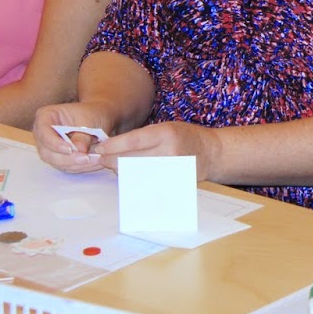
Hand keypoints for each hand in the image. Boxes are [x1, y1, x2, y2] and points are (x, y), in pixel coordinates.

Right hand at [32, 101, 117, 172]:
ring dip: (75, 164)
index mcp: (45, 116)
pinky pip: (65, 166)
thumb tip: (79, 149)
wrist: (97, 117)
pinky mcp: (58, 158)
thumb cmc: (91, 113)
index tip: (70, 149)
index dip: (54, 143)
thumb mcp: (89, 120)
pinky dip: (79, 167)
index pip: (43, 132)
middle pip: (47, 152)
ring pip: (56, 162)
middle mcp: (43, 133)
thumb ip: (82, 135)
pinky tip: (93, 164)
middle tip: (85, 158)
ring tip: (94, 161)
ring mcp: (49, 148)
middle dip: (67, 158)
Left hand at [91, 121, 222, 179]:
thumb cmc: (186, 137)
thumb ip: (142, 137)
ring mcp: (173, 170)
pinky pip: (148, 186)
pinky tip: (132, 177)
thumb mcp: (165, 128)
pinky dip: (136, 182)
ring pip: (137, 175)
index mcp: (166, 133)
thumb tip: (113, 147)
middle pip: (132, 160)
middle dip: (113, 161)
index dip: (113, 146)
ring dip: (122, 172)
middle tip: (103, 160)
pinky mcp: (175, 184)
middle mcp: (170, 151)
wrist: (212, 152)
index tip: (100, 148)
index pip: (133, 141)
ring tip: (118, 166)